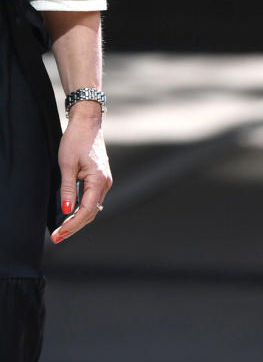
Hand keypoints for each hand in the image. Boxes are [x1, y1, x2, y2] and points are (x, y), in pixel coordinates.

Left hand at [50, 104, 111, 243]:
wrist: (87, 123)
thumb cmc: (76, 140)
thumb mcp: (66, 165)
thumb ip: (67, 189)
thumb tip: (66, 210)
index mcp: (99, 181)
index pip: (86, 211)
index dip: (72, 225)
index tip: (59, 234)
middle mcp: (105, 183)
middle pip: (91, 213)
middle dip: (74, 226)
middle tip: (57, 237)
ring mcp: (105, 181)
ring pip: (92, 207)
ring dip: (78, 219)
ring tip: (62, 229)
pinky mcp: (101, 179)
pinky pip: (93, 199)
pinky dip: (82, 209)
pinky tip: (71, 214)